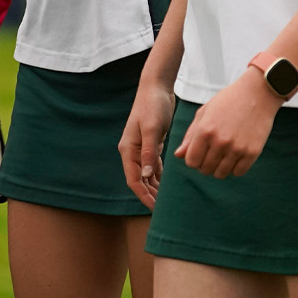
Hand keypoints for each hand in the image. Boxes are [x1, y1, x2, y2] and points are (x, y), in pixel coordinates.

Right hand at [119, 77, 175, 208]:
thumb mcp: (152, 129)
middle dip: (150, 195)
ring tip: (169, 201)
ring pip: (147, 174)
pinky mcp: (151, 144)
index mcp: (128, 149)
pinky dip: (159, 176)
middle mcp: (132, 151)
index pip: (133, 180)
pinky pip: (153, 166)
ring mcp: (141, 148)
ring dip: (155, 187)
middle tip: (166, 210)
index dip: (143, 196)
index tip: (155, 209)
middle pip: (139, 180)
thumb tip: (145, 175)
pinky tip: (169, 184)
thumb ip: (149, 152)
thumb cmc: (152, 106)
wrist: (156, 87)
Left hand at [175, 71, 279, 178]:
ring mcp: (237, 148)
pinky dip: (234, 168)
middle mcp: (220, 142)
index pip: (191, 161)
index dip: (193, 159)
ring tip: (223, 154)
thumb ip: (190, 136)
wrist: (257, 94)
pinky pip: (238, 173)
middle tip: (211, 153)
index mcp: (205, 131)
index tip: (199, 153)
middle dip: (205, 164)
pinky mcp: (252, 152)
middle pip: (205, 169)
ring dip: (219, 168)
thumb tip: (178, 155)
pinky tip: (235, 156)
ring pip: (221, 174)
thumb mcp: (204, 113)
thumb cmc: (227, 101)